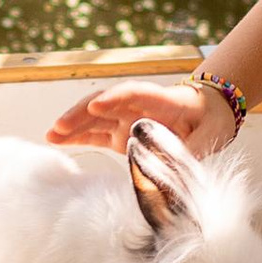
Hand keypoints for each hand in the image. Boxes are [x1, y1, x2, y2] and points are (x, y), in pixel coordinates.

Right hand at [47, 80, 233, 158]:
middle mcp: (139, 106)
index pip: (134, 94)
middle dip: (82, 113)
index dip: (114, 99)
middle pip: (106, 103)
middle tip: (60, 126)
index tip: (96, 106)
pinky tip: (58, 140)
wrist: (210, 113)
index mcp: (163, 99)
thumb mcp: (211, 134)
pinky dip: (78, 135)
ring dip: (73, 124)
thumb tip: (171, 168)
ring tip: (51, 134)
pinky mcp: (122, 133)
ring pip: (95, 117)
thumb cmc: (211, 120)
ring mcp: (127, 118)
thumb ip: (192, 149)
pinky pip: (96, 132)